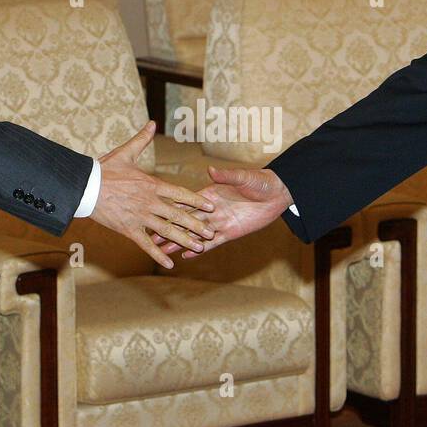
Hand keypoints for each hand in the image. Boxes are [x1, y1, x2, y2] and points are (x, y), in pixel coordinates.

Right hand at [88, 121, 215, 268]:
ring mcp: (139, 217)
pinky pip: (146, 244)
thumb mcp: (125, 152)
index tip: (211, 207)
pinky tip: (170, 264)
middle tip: (211, 232)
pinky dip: (158, 255)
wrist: (83, 187)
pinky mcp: (128, 229)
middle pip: (178, 214)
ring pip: (166, 231)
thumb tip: (152, 123)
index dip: (197, 201)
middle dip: (196, 224)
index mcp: (151, 184)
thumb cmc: (104, 169)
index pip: (180, 194)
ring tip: (199, 248)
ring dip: (184, 240)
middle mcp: (149, 202)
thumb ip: (141, 139)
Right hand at [153, 165, 292, 258]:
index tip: (152, 213)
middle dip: (167, 229)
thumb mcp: (243, 177)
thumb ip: (226, 176)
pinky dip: (198, 250)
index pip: (185, 203)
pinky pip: (211, 244)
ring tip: (162, 250)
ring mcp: (219, 223)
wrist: (277, 194)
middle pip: (185, 221)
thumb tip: (211, 171)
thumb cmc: (260, 181)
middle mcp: (211, 210)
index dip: (169, 209)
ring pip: (194, 235)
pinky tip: (185, 256)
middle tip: (150, 237)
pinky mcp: (229, 233)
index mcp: (209, 194)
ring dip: (179, 242)